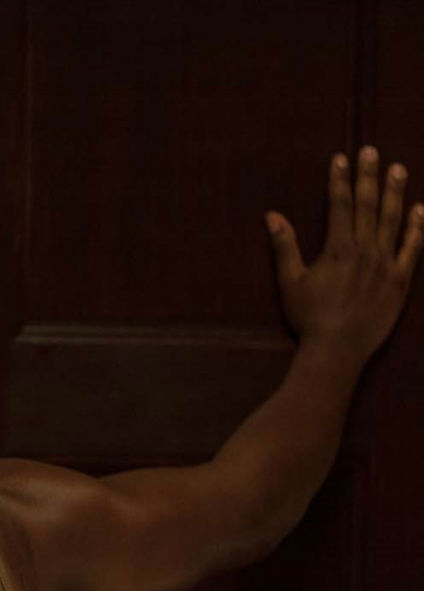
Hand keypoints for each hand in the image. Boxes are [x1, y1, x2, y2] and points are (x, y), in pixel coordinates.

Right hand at [267, 147, 422, 362]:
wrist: (338, 347)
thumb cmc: (309, 316)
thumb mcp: (289, 281)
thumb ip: (285, 246)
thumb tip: (273, 216)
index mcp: (337, 248)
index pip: (339, 204)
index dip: (340, 179)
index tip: (342, 158)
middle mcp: (365, 249)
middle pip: (367, 205)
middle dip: (368, 176)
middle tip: (372, 151)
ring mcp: (385, 263)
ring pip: (392, 220)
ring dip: (394, 193)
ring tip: (398, 169)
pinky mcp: (400, 280)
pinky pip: (412, 248)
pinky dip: (417, 228)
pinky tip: (420, 210)